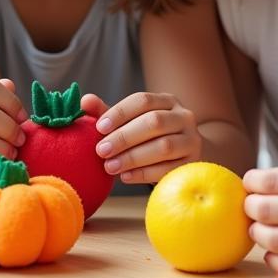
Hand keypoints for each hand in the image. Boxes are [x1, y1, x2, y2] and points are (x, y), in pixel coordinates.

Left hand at [83, 91, 200, 184]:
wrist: (184, 156)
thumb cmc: (150, 136)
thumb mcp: (131, 122)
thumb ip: (108, 112)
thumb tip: (84, 101)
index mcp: (167, 101)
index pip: (143, 100)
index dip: (120, 113)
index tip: (99, 127)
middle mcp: (184, 116)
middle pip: (154, 122)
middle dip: (124, 137)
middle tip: (101, 150)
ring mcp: (192, 140)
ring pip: (164, 146)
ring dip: (133, 157)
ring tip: (110, 167)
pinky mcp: (192, 163)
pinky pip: (169, 169)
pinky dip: (144, 173)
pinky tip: (125, 177)